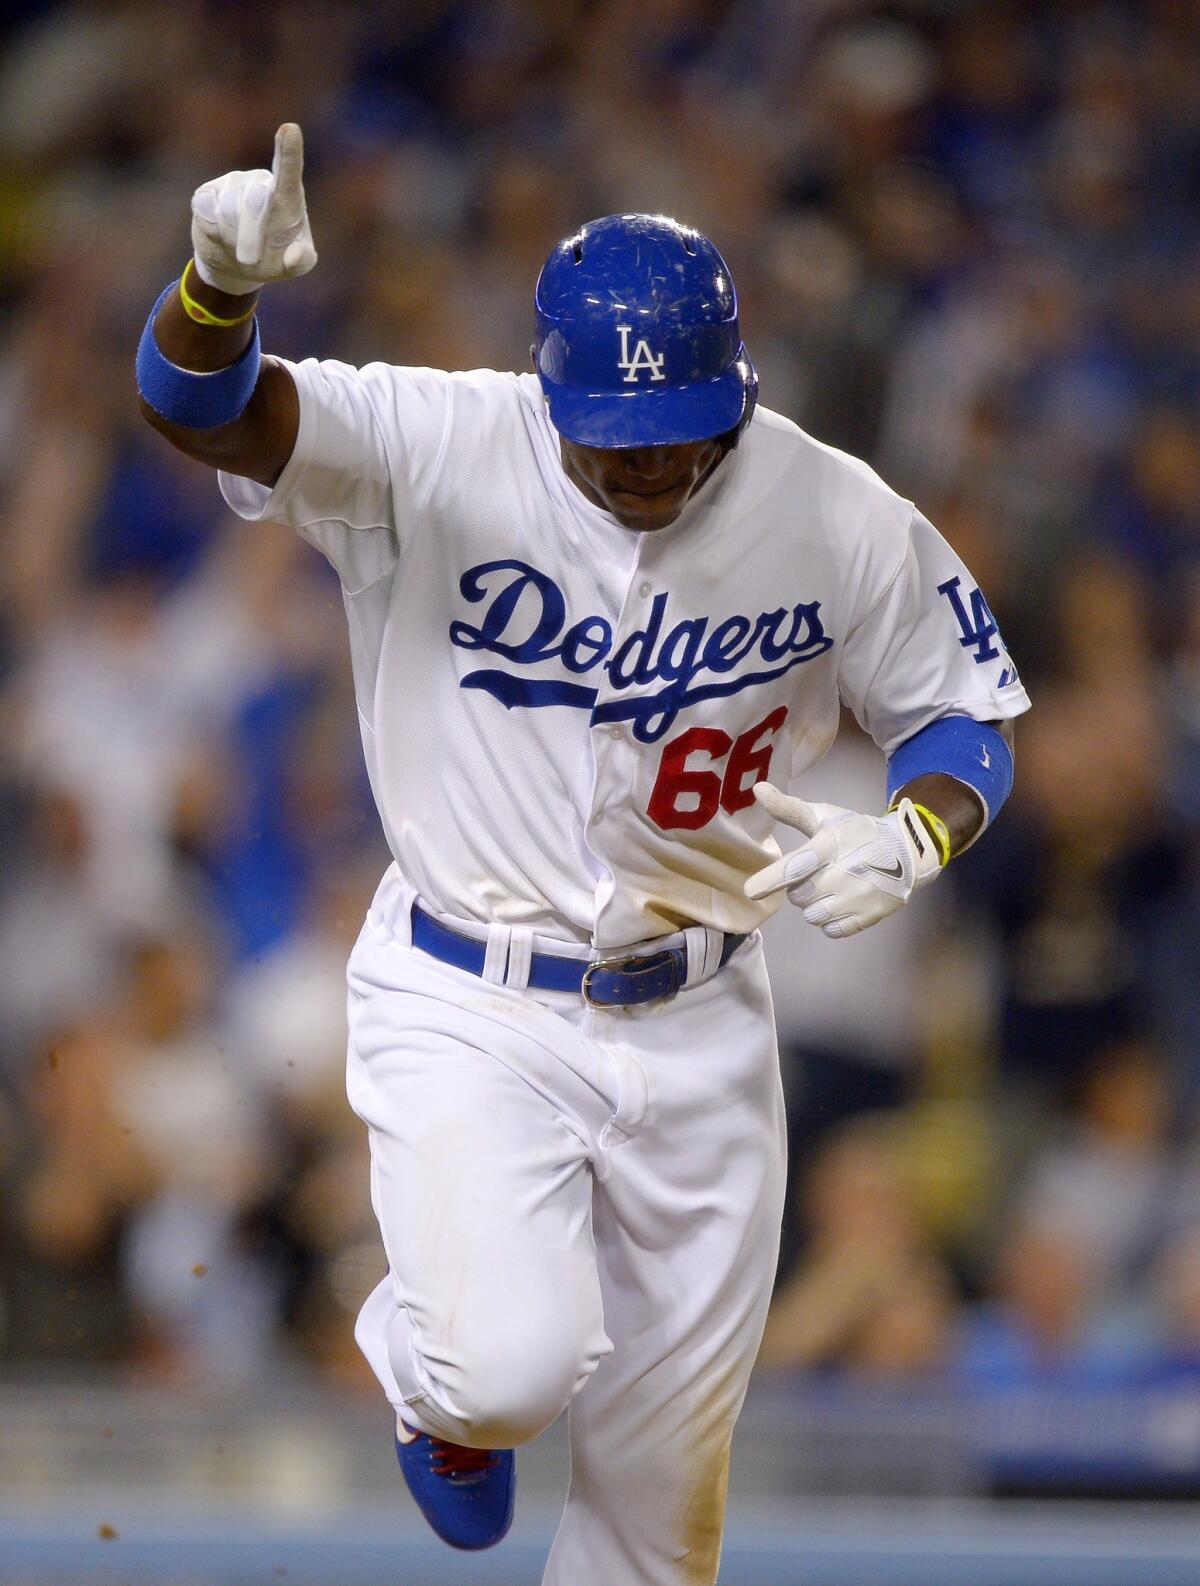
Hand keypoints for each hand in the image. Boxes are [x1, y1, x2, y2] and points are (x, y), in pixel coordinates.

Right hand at [190, 123, 317, 295]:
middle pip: (254, 202)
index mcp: (287, 196)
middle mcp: (260, 182)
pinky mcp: (206, 193)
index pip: (289, 171)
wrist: (237, 266)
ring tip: (239, 249)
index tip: (290, 130)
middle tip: (249, 261)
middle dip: (250, 236)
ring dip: (233, 238)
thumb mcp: (292, 266)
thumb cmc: (272, 260)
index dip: (289, 151)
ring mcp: (232, 184)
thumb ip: (301, 260)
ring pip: (228, 210)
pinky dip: (214, 232)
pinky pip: (207, 211)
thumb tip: (299, 257)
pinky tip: (220, 234)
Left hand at [745, 782, 941, 937]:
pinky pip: (831, 930)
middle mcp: (843, 874)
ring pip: (812, 916)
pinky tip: (842, 902)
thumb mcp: (824, 817)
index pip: (797, 865)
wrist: (906, 851)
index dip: (771, 878)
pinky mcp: (868, 917)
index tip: (750, 891)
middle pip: (799, 896)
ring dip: (815, 905)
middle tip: (818, 873)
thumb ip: (789, 809)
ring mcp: (858, 898)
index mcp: (830, 846)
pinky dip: (831, 920)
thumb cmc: (856, 832)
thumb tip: (757, 789)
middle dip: (801, 887)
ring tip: (830, 887)